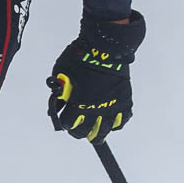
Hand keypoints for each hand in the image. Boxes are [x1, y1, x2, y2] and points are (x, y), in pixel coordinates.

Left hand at [46, 11, 145, 141]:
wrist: (104, 46)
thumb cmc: (79, 57)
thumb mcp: (60, 72)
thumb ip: (60, 90)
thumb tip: (58, 100)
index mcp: (78, 104)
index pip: (68, 124)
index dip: (65, 123)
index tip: (65, 122)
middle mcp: (95, 109)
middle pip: (85, 132)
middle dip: (79, 132)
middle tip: (78, 130)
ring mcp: (111, 106)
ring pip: (104, 130)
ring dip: (98, 135)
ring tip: (95, 136)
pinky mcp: (124, 99)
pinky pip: (122, 119)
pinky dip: (116, 123)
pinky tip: (111, 123)